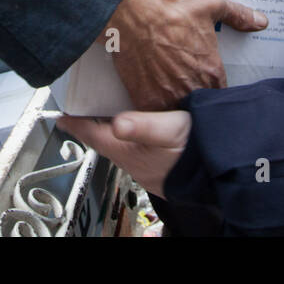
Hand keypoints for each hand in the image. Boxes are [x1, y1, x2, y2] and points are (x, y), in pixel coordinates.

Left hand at [58, 111, 190, 197]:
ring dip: (111, 134)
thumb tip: (116, 124)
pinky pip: (136, 154)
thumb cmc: (196, 148)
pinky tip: (138, 133)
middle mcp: (132, 164)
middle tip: (83, 111)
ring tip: (108, 117)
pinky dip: (130, 141)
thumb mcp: (170, 129)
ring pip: (120, 149)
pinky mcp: (160, 172)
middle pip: (103, 143)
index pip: (92, 136)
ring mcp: (146, 170)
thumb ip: (142, 125)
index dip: (76, 125)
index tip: (61, 117)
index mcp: (128, 152)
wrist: (221, 171)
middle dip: (92, 127)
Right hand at [104, 0, 266, 110]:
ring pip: (179, 112)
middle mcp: (192, 88)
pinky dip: (156, 109)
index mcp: (211, 70)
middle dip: (196, 97)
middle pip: (200, 105)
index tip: (207, 83)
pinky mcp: (146, 101)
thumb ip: (238, 15)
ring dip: (177, 105)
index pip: (221, 94)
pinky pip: (156, 116)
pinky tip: (154, 96)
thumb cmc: (168, 9)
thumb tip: (261, 21)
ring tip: (170, 92)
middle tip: (186, 85)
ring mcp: (168, 97)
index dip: (215, 89)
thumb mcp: (209, 4)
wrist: (129, 15)